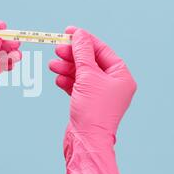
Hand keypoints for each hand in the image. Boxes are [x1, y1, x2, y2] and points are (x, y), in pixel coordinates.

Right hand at [49, 27, 136, 173]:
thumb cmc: (93, 110)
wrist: (86, 141)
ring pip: (81, 74)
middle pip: (90, 61)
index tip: (69, 31)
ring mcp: (100, 94)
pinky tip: (58, 80)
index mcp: (121, 76)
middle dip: (73, 55)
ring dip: (67, 68)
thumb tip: (79, 35)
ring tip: (52, 65)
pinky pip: (77, 86)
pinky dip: (67, 82)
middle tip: (57, 49)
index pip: (102, 51)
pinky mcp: (88, 103)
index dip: (85, 40)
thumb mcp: (87, 76)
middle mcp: (113, 84)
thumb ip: (83, 53)